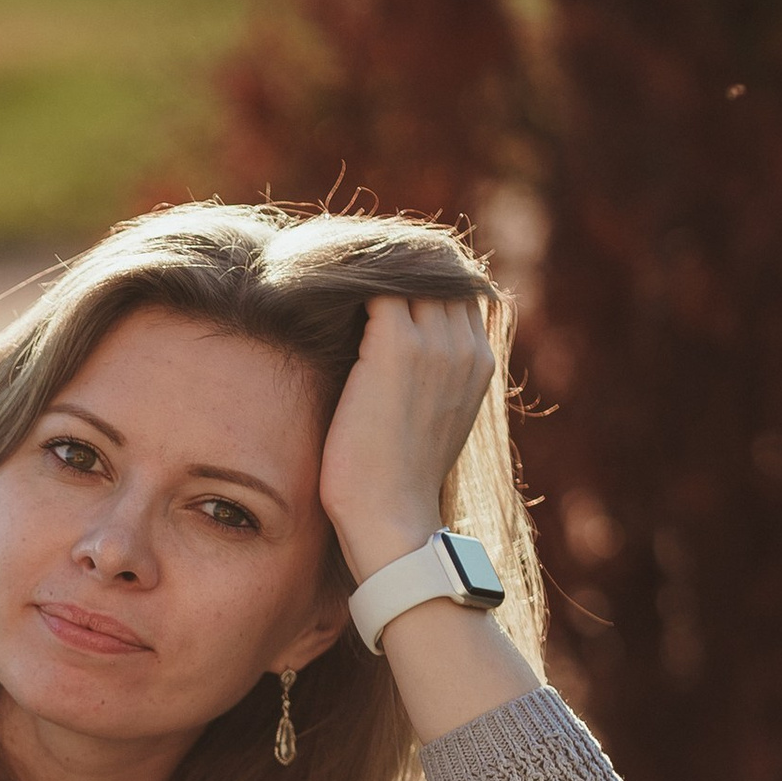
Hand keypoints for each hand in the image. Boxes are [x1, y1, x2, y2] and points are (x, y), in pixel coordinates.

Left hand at [319, 292, 538, 744]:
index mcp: (477, 361)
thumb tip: (376, 357)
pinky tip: (304, 281)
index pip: (451, 283)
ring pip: (400, 267)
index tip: (363, 273)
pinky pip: (371, 282)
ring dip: (357, 262)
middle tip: (331, 260)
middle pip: (430, 265)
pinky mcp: (395, 347)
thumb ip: (416, 381)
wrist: (391, 523)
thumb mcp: (418, 423)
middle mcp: (464, 344)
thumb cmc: (391, 485)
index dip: (409, 271)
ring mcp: (434, 343)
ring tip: (313, 264)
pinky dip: (339, 277)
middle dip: (382, 258)